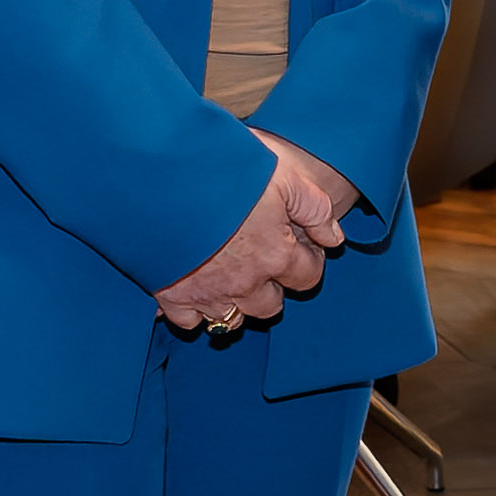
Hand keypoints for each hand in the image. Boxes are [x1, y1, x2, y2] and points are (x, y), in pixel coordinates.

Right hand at [147, 132, 353, 333]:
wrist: (160, 181)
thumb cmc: (222, 173)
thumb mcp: (281, 177)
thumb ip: (314, 208)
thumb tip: (334, 238)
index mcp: (276, 255)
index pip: (307, 277)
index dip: (306, 261)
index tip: (295, 246)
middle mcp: (246, 284)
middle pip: (271, 306)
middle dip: (271, 287)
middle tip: (260, 260)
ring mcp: (209, 295)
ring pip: (233, 320)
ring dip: (236, 302)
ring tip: (228, 276)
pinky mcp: (173, 297)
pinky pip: (191, 322)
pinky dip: (195, 310)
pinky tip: (194, 286)